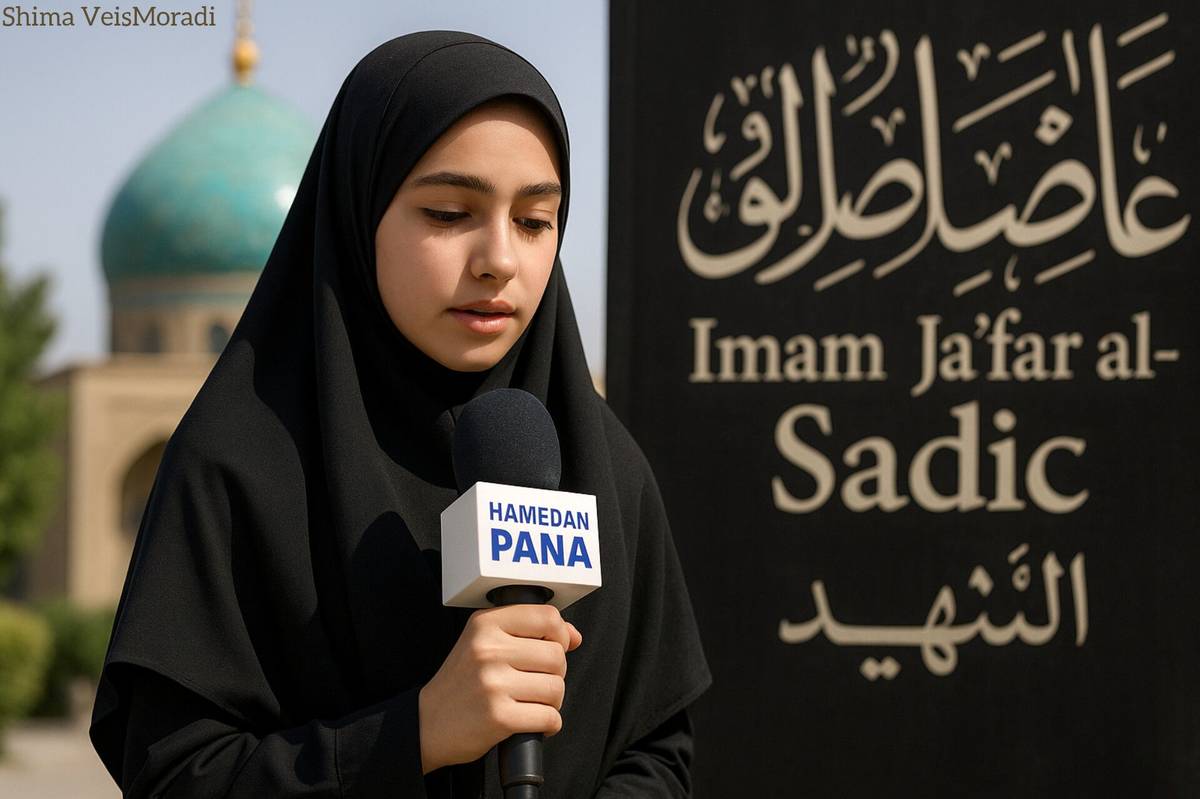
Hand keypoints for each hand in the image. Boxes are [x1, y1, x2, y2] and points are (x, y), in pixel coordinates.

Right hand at [417, 604, 582, 773]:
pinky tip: (532, 722)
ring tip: (531, 703)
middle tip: (535, 683)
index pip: (547, 616)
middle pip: (556, 656)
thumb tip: (574, 636)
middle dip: (555, 674)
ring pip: (556, 687)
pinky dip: (548, 724)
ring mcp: (493, 683)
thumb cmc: (462, 682)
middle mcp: (488, 649)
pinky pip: (549, 717)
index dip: (560, 634)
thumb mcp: (485, 643)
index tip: (553, 647)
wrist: (427, 722)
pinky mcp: (499, 717)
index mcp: (485, 624)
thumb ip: (529, 632)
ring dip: (552, 701)